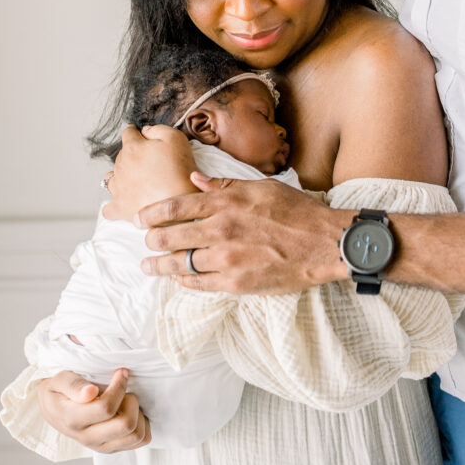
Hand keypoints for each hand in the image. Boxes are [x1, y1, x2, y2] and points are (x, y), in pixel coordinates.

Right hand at [37, 369, 150, 452]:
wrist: (53, 409)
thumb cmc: (59, 391)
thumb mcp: (59, 380)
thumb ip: (73, 385)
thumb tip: (90, 392)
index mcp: (73, 419)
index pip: (106, 408)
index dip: (119, 386)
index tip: (120, 372)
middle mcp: (88, 437)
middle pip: (126, 424)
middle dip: (131, 400)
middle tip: (124, 390)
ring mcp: (101, 445)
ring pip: (136, 435)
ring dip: (138, 414)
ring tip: (127, 402)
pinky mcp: (112, 448)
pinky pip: (140, 441)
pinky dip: (142, 424)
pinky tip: (130, 412)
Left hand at [103, 125, 197, 220]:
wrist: (181, 202)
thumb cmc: (181, 171)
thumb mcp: (175, 138)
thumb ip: (157, 129)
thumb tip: (145, 130)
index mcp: (133, 148)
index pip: (128, 133)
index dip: (137, 133)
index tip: (144, 137)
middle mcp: (121, 166)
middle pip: (121, 155)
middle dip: (133, 156)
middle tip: (151, 163)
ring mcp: (118, 188)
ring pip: (111, 178)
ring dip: (121, 176)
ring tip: (137, 182)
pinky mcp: (120, 208)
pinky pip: (108, 209)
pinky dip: (113, 205)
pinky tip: (123, 203)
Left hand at [137, 173, 346, 293]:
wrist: (325, 244)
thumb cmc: (298, 213)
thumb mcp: (262, 188)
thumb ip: (226, 186)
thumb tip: (196, 180)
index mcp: (227, 203)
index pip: (177, 206)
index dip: (153, 213)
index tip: (140, 218)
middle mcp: (222, 230)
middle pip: (172, 236)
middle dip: (152, 239)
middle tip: (144, 241)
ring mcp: (227, 259)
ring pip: (181, 263)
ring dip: (160, 265)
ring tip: (149, 265)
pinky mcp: (236, 283)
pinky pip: (199, 284)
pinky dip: (184, 281)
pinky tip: (177, 279)